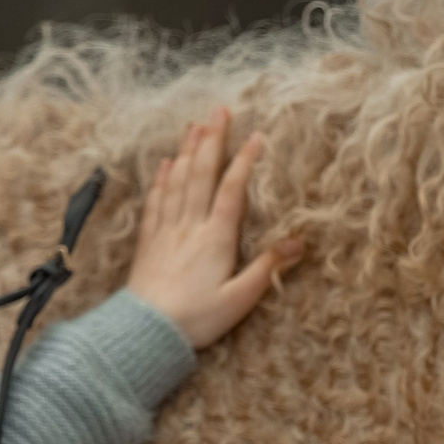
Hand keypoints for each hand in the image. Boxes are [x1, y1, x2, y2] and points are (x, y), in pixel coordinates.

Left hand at [125, 105, 303, 350]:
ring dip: (187, 151)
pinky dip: (162, 180)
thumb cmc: (196, 319)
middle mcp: (190, 226)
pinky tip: (166, 164)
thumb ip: (267, 268)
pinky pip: (156, 202)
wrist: (146, 332)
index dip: (244, 161)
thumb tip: (297, 243)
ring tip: (195, 125)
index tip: (256, 136)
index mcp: (216, 238)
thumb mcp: (240, 299)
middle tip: (219, 110)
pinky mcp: (149, 242)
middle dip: (212, 140)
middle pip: (202, 174)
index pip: (232, 190)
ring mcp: (166, 231)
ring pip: (178, 181)